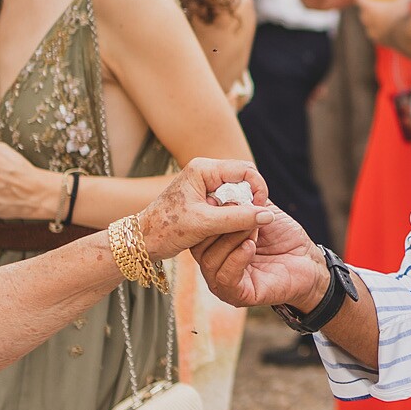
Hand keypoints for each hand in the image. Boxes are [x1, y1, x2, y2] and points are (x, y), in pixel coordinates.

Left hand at [137, 157, 275, 260]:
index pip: (245, 171)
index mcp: (203, 169)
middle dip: (249, 202)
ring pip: (237, 194)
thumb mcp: (204, 224)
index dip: (258, 190)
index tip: (260, 212)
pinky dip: (232, 216)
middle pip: (243, 181)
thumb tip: (267, 215)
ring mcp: (205, 185)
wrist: (143, 240)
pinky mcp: (205, 198)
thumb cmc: (166, 229)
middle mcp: (205, 172)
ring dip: (240, 211)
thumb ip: (237, 219)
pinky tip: (225, 230)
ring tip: (232, 229)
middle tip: (248, 223)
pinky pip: (229, 203)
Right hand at [194, 204, 326, 308]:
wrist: (308, 261)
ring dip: (231, 240)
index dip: (208, 213)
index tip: (221, 198)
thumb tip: (226, 181)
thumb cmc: (284, 237)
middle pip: (199, 246)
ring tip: (252, 231)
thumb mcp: (260, 212)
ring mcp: (223, 282)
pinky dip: (236, 259)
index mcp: (215, 245)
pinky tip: (250, 246)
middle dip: (220, 225)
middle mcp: (214, 264)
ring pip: (210, 261)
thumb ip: (243, 198)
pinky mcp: (237, 295)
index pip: (198, 230)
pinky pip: (225, 278)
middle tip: (241, 213)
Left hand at [357, 0, 410, 46]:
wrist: (405, 35)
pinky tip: (385, 31)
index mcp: (370, 7)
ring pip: (368, 26)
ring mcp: (372, 31)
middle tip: (374, 8)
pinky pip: (375, 35)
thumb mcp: (407, 0)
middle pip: (362, 13)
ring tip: (379, 21)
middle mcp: (368, 20)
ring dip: (372, 23)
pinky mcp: (378, 40)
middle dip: (366, 11)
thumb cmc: (402, 14)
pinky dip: (379, 33)